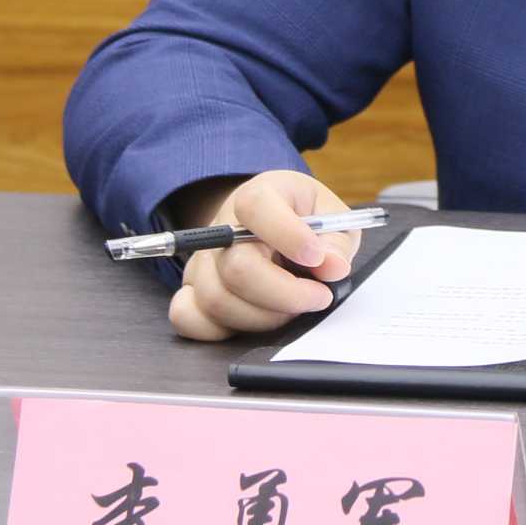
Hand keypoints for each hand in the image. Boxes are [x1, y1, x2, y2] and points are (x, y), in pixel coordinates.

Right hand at [165, 168, 363, 341]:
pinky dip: (220, 329)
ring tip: (292, 307)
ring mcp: (204, 261)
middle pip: (238, 268)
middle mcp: (223, 226)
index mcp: (260, 195)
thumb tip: (332, 267)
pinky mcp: (194, 290)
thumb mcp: (332, 216)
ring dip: (264, 317)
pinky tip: (253, 319)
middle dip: (285, 294)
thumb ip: (337, 240)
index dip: (288, 235)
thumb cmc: (304, 221)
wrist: (273, 225)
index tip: (317, 258)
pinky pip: (188, 317)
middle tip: (318, 297)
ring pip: (217, 300)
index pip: (257, 207)